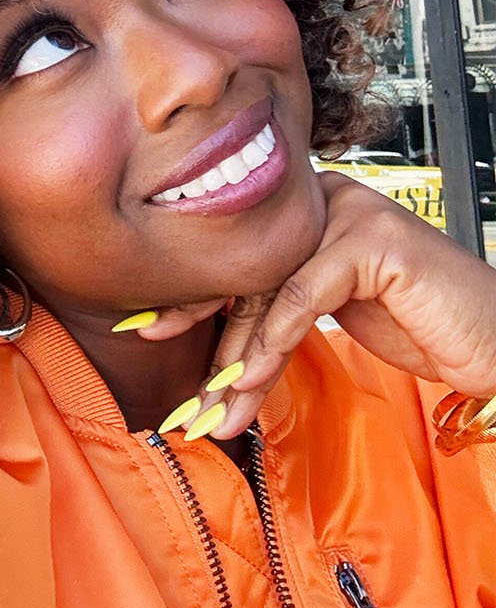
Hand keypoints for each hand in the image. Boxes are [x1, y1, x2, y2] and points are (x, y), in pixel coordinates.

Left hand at [142, 173, 495, 440]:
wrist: (494, 342)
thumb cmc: (421, 325)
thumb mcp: (334, 312)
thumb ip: (280, 308)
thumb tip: (214, 349)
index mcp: (309, 208)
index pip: (238, 251)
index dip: (191, 294)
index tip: (146, 329)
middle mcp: (324, 198)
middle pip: (246, 268)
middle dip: (207, 337)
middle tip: (181, 394)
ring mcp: (349, 211)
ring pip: (268, 288)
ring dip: (239, 359)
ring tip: (215, 409)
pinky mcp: (371, 239)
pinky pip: (301, 295)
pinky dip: (272, 342)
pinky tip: (251, 380)